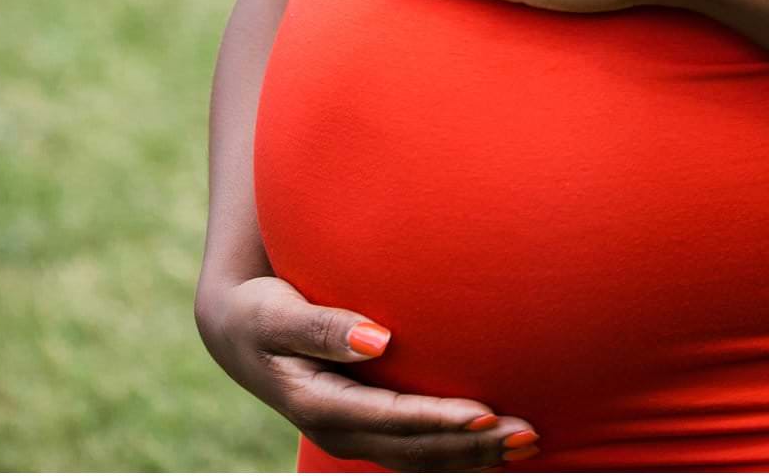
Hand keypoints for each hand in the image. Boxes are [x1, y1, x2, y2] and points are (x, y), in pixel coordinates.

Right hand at [194, 272, 540, 469]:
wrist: (239, 329)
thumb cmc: (260, 310)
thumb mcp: (276, 315)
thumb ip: (321, 328)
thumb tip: (378, 340)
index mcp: (320, 407)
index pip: (393, 421)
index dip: (439, 422)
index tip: (486, 413)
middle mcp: (342, 431)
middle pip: (416, 450)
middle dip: (472, 447)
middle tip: (527, 433)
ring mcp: (356, 434)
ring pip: (423, 456)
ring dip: (474, 454)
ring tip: (529, 442)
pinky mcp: (368, 425)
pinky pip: (419, 446)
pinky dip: (458, 446)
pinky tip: (496, 439)